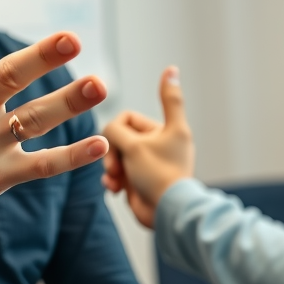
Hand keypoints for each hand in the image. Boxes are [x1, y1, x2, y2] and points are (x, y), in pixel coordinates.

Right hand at [0, 0, 109, 264]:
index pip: (10, 72)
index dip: (41, 56)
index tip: (70, 39)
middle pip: (30, 105)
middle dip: (66, 93)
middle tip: (98, 80)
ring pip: (38, 131)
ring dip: (70, 113)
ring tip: (100, 93)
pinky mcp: (1, 178)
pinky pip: (42, 167)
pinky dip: (71, 158)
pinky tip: (99, 145)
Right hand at [101, 66, 193, 227]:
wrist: (166, 215)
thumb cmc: (157, 175)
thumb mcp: (137, 143)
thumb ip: (126, 120)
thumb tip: (172, 68)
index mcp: (164, 131)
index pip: (127, 119)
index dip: (117, 130)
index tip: (119, 144)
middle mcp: (156, 145)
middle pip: (118, 138)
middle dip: (112, 153)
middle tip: (116, 168)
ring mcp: (147, 164)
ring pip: (115, 157)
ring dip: (111, 168)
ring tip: (116, 181)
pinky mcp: (139, 181)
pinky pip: (118, 174)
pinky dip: (114, 180)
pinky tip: (115, 189)